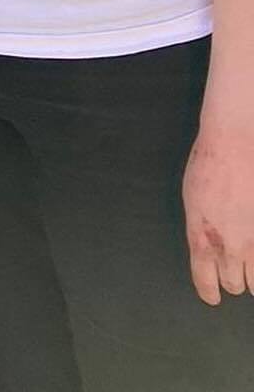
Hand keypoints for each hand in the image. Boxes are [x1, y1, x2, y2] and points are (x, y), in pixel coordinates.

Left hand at [184, 122, 253, 303]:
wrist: (233, 143)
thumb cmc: (209, 164)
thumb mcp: (193, 201)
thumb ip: (201, 229)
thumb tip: (207, 249)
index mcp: (201, 236)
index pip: (204, 279)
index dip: (209, 292)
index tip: (212, 297)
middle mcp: (228, 245)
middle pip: (233, 283)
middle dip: (232, 281)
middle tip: (233, 274)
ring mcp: (252, 240)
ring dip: (251, 278)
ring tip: (248, 268)